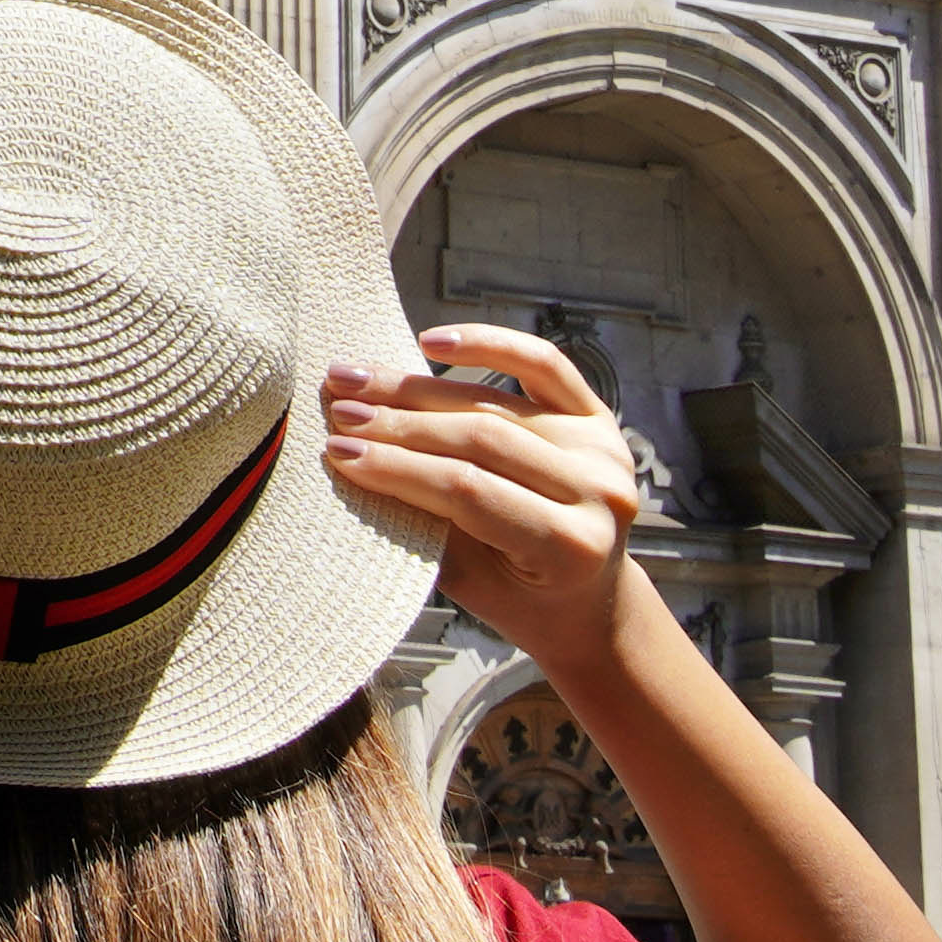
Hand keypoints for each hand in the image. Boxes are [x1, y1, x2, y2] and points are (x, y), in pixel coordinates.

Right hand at [328, 321, 657, 673]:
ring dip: (416, 390)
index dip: (398, 468)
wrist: (587, 598)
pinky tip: (433, 342)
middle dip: (398, 426)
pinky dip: (489, 345)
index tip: (339, 453)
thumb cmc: (522, 598)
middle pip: (480, 440)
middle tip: (338, 414)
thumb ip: (427, 526)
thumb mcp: (471, 582)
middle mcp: (598, 489)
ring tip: (358, 381)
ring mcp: (603, 447)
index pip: (467, 491)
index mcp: (571, 545)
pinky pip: (542, 365)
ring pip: (494, 405)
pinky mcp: (598, 415)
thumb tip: (355, 464)